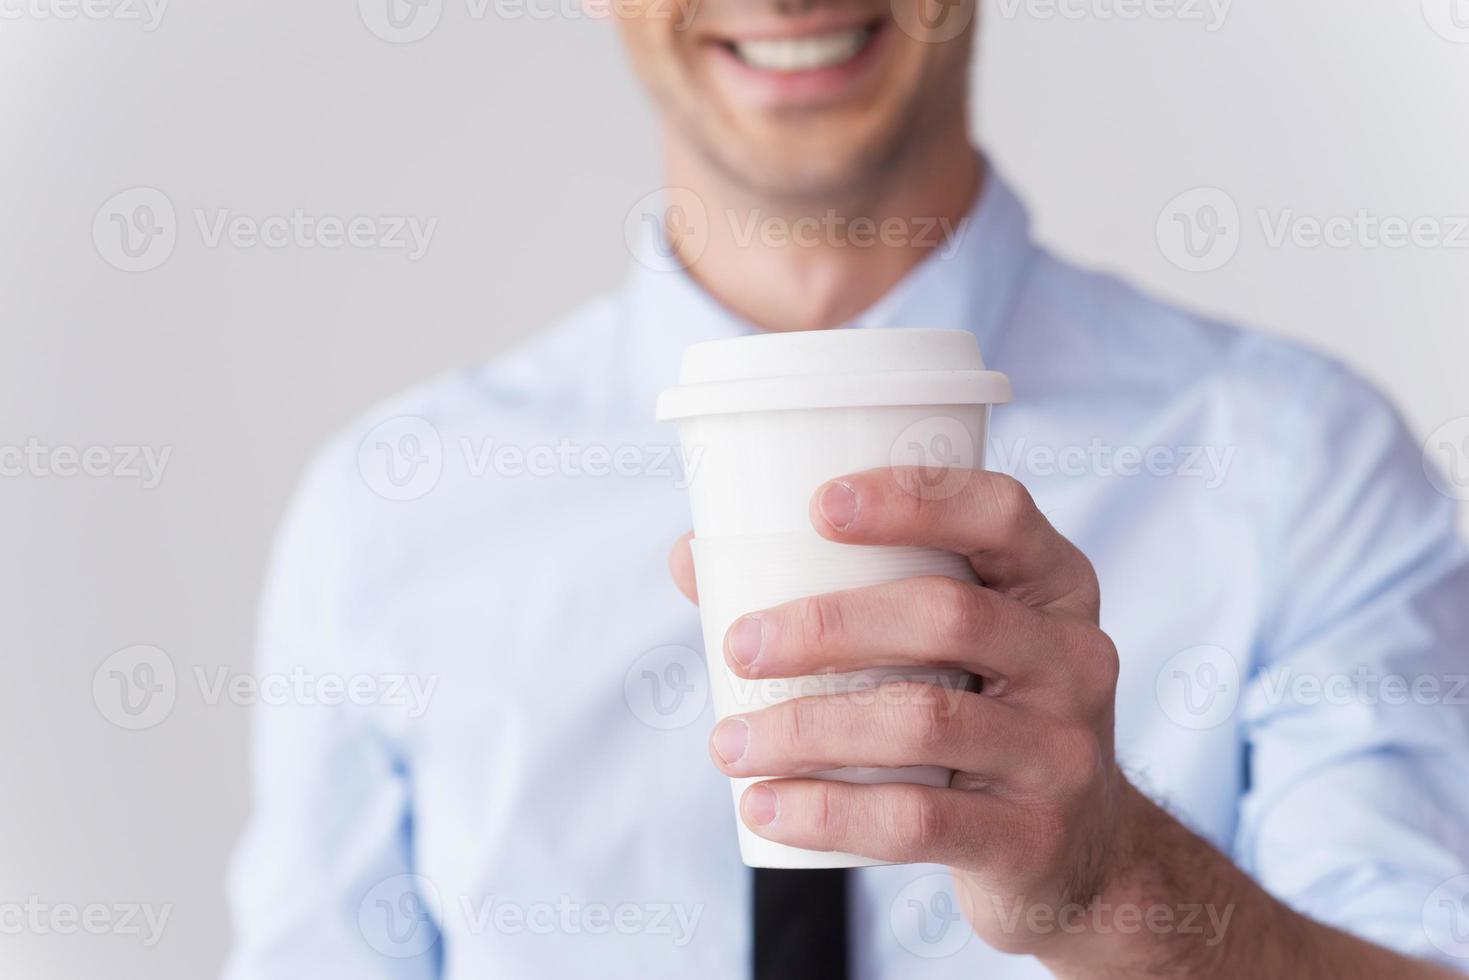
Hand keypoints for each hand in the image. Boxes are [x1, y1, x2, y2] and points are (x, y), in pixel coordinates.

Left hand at [669, 466, 1138, 960]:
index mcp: (1053, 584)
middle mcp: (1075, 657)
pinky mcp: (1035, 838)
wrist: (1076, 855)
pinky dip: (827, 814)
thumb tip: (693, 557)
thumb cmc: (976, 715)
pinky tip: (764, 807)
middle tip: (738, 646)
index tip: (818, 506)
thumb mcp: (944, 648)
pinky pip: (920, 821)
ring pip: (923, 720)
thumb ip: (838, 593)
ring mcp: (1063, 752)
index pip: (1000, 514)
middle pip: (948, 614)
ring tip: (727, 743)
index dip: (915, 497)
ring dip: (806, 728)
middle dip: (828, 624)